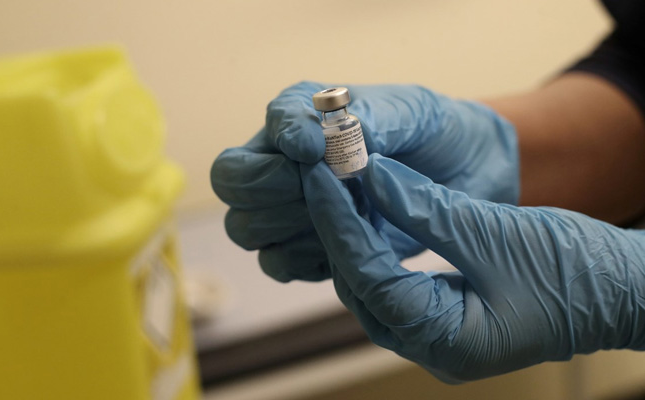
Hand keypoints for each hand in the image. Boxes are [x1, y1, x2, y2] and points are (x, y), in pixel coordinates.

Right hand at [211, 81, 518, 281]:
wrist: (466, 173)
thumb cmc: (434, 131)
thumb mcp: (411, 111)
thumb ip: (369, 119)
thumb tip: (324, 139)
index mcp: (300, 116)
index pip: (262, 128)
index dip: (281, 142)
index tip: (317, 148)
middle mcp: (284, 162)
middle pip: (233, 183)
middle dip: (273, 188)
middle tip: (327, 186)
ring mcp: (292, 209)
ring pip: (246, 227)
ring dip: (290, 224)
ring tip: (348, 211)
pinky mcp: (312, 249)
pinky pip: (278, 263)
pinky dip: (305, 258)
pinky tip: (348, 240)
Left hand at [301, 153, 644, 381]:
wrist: (622, 290)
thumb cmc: (575, 272)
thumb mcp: (493, 232)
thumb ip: (424, 207)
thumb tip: (371, 176)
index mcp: (445, 342)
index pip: (367, 278)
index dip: (339, 224)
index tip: (321, 179)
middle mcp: (432, 350)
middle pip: (362, 286)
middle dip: (341, 231)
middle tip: (327, 180)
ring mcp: (437, 338)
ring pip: (374, 287)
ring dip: (357, 239)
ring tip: (344, 191)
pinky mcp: (444, 318)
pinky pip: (395, 284)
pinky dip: (381, 249)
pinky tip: (372, 215)